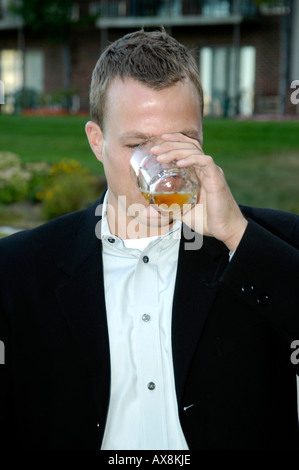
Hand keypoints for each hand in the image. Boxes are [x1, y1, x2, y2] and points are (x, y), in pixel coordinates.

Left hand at [151, 133, 247, 251]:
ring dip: (176, 151)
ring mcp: (212, 173)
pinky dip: (191, 159)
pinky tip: (178, 164)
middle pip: (189, 146)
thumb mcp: (181, 213)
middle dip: (171, 144)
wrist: (227, 230)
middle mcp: (206, 169)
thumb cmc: (208, 220)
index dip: (175, 141)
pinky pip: (205, 162)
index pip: (188, 149)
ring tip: (160, 157)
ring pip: (195, 151)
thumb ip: (167, 210)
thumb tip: (147, 211)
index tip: (159, 140)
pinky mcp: (216, 179)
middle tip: (154, 149)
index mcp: (200, 173)